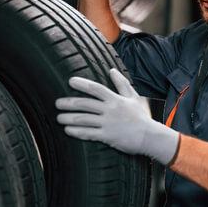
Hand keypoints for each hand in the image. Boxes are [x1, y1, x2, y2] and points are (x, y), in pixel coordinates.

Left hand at [55, 68, 179, 164]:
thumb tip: (112, 70)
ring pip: (84, 119)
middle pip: (85, 104)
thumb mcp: (134, 97)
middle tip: (57, 103)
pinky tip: (67, 130)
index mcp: (115, 99)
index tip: (71, 81)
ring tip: (59, 117)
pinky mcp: (107, 136)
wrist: (150, 137)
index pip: (96, 89)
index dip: (82, 84)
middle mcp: (110, 110)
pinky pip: (88, 133)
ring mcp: (108, 124)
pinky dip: (76, 131)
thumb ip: (122, 83)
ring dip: (69, 118)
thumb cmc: (142, 117)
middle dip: (69, 103)